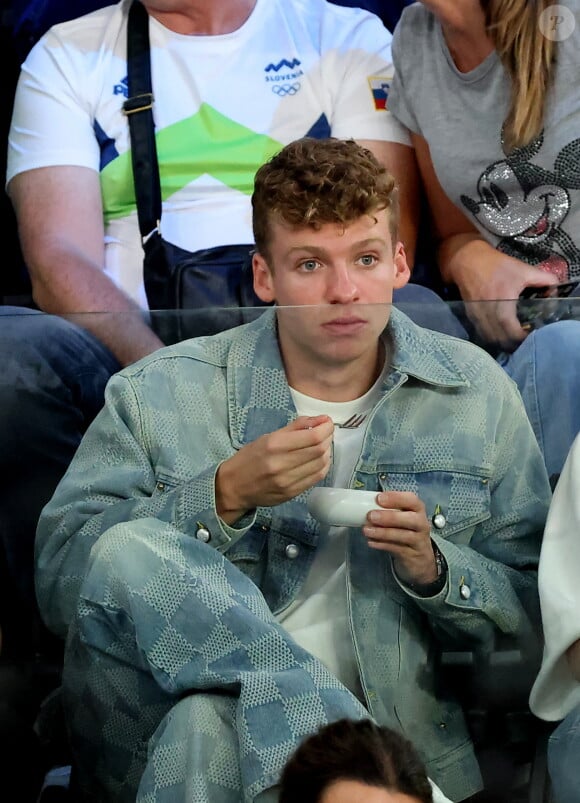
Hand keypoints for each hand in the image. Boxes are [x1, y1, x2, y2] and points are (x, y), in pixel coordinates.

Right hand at [215, 415, 333, 523]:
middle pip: (319, 450)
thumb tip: (321, 419)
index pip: (312, 437)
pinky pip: (316, 477)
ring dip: (327, 452)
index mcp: (274, 445)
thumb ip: (295, 427)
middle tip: (326, 432)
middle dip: (328, 438)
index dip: (326, 428)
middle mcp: (282, 464)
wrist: (234, 487)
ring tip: (322, 445)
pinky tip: (319, 459)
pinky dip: (322, 465)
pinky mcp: (292, 493)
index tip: (327, 422)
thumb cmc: (249, 458)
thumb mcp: (268, 437)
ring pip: (321, 464)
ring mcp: (288, 481)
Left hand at [362, 491, 436, 585]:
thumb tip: (364, 507)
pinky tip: (371, 542)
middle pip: (411, 519)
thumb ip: (388, 511)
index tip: (379, 498)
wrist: (420, 557)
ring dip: (383, 533)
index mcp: (417, 509)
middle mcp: (421, 524)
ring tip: (367, 530)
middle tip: (371, 516)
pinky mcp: (412, 555)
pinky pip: (397, 549)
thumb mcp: (401, 517)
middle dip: (390, 517)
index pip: (412, 500)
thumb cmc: (406, 530)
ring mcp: (418, 541)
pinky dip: (383, 545)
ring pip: (404, 536)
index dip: (396, 498)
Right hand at [453, 251, 558, 349]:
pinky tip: (501, 334)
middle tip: (525, 341)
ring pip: (490, 339)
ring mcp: (477, 317)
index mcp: (503, 303)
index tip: (532, 336)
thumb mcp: (523, 269)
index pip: (512, 331)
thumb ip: (543, 279)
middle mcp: (488, 313)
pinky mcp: (471, 317)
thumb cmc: (497, 265)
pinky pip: (483, 333)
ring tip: (514, 340)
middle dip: (514, 345)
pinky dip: (493, 337)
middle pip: (501, 340)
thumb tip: (555, 289)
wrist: (468, 261)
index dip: (522, 339)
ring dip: (502, 343)